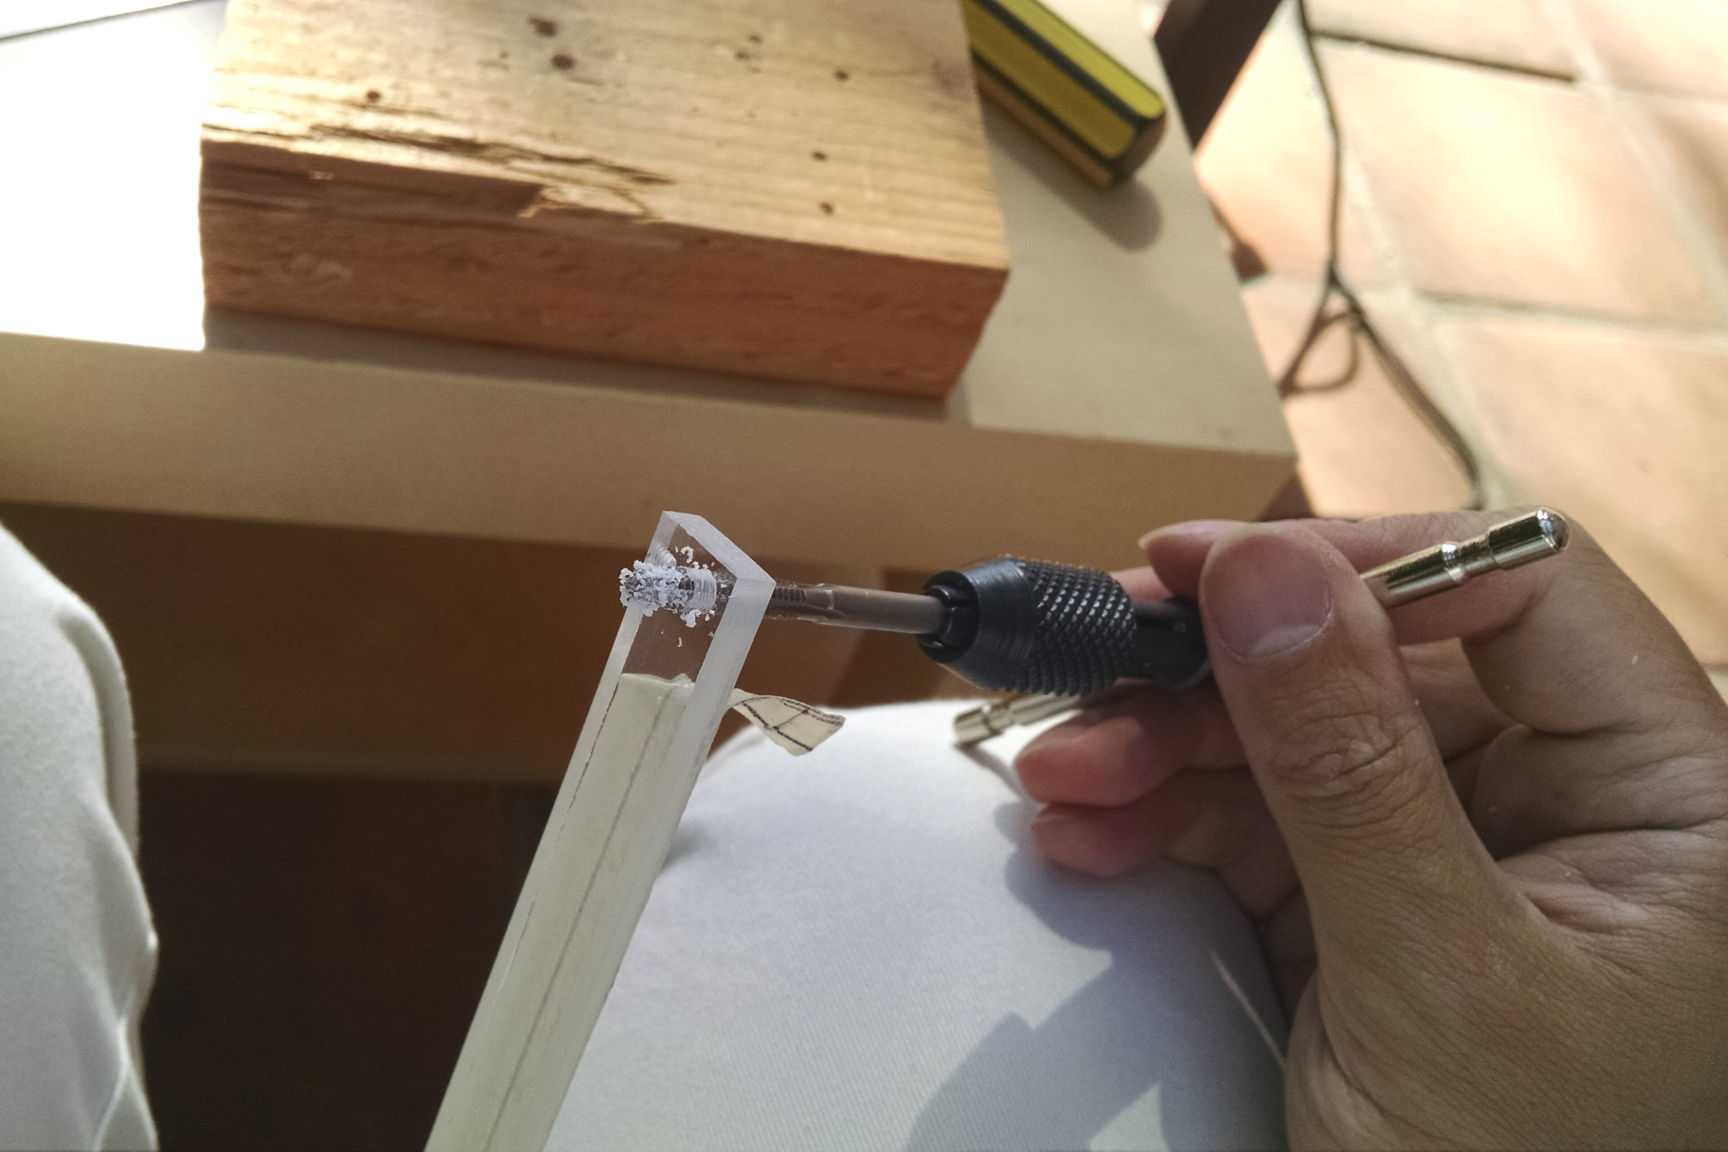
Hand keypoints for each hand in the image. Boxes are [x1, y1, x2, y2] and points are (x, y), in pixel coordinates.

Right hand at [1015, 511, 1727, 1147]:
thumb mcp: (1436, 978)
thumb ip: (1353, 767)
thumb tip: (1266, 572)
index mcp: (1669, 796)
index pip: (1524, 595)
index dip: (1364, 563)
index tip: (1209, 571)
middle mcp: (1567, 802)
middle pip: (1377, 658)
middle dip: (1219, 669)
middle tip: (1094, 663)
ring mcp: (1455, 849)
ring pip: (1293, 734)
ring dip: (1162, 745)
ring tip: (1064, 774)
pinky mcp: (1364, 900)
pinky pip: (1254, 819)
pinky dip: (1163, 820)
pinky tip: (1089, 833)